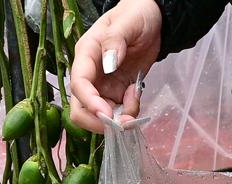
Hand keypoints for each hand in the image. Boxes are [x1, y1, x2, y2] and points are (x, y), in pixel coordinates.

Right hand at [69, 0, 160, 132]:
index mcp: (87, 54)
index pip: (79, 84)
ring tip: (135, 99)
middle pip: (80, 108)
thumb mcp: (127, 23)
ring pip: (100, 115)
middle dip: (99, 120)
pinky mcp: (117, 92)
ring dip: (118, 118)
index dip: (90, 102)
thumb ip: (115, 41)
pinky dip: (129, 111)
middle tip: (123, 121)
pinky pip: (118, 112)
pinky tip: (136, 93)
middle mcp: (91, 73)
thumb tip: (108, 64)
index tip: (106, 113)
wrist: (152, 19)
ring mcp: (104, 85)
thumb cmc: (136, 15)